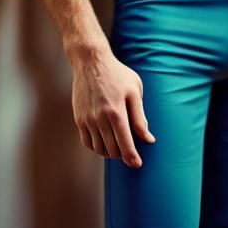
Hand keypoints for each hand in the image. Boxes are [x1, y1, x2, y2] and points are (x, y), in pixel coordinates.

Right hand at [69, 47, 155, 166]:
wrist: (91, 62)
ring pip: (99, 149)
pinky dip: (97, 147)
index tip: (137, 164)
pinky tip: (105, 141)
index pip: (125, 143)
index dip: (132, 157)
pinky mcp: (79, 119)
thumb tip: (148, 138)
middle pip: (112, 150)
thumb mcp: (134, 91)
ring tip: (119, 146)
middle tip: (130, 151)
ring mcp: (87, 120)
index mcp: (117, 111)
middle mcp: (100, 118)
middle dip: (123, 155)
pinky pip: (87, 143)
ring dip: (110, 152)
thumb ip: (140, 117)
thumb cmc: (118, 75)